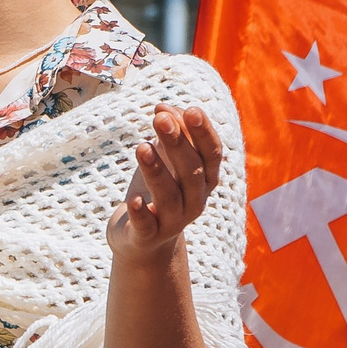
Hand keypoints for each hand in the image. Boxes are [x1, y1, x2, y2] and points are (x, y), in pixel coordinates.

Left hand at [106, 104, 224, 265]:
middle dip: (177, 143)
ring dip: (156, 171)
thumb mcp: (165, 160)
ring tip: (141, 147)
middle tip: (160, 119)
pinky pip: (147, 225)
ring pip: (169, 196)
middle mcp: (195, 201)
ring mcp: (173, 221)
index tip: (191, 109)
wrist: (143, 240)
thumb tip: (164, 107)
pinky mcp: (148, 236)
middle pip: (191, 171)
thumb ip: (170, 134)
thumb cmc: (157, 190)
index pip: (211, 154)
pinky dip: (142, 212)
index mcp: (204, 179)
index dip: (203, 133)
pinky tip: (134, 199)